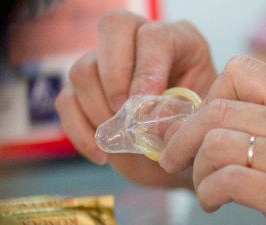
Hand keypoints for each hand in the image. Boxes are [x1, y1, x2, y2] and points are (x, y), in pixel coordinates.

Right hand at [55, 9, 215, 186]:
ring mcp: (105, 63)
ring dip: (98, 111)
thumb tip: (153, 120)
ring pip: (83, 69)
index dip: (147, 68)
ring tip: (120, 140)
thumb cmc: (195, 133)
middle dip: (114, 76)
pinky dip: (80, 131)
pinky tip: (102, 155)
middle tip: (123, 114)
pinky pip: (66, 101)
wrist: (179, 156)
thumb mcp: (200, 126)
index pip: (154, 36)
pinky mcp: (82, 90)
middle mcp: (138, 41)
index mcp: (178, 41)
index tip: (144, 106)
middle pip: (113, 27)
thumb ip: (183, 120)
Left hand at [160, 56, 265, 224]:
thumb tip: (196, 121)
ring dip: (197, 171)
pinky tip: (213, 204)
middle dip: (183, 137)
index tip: (201, 127)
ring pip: (215, 144)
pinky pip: (224, 180)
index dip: (209, 96)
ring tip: (206, 189)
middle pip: (217, 109)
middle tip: (174, 160)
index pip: (241, 70)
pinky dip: (206, 193)